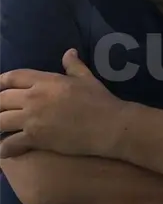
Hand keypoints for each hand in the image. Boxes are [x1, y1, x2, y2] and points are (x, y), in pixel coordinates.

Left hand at [0, 49, 123, 158]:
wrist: (110, 126)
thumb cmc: (101, 101)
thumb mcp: (87, 79)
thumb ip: (74, 66)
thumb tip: (69, 52)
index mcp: (46, 81)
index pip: (12, 77)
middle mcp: (34, 97)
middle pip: (0, 99)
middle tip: (0, 112)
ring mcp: (32, 118)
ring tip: (1, 129)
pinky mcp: (35, 138)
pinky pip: (9, 143)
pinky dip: (3, 148)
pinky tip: (4, 150)